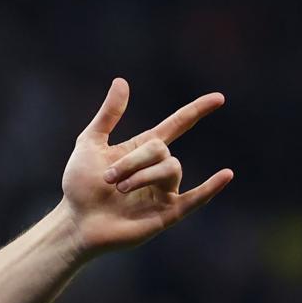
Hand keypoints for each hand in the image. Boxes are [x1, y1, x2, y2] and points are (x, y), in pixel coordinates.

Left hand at [59, 79, 231, 256]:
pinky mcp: (167, 213)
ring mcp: (164, 192)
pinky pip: (195, 199)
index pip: (176, 126)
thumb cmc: (79, 185)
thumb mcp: (89, 144)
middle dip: (133, 161)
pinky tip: (226, 175)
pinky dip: (211, 188)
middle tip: (108, 177)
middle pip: (162, 150)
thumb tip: (121, 81)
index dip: (195, 111)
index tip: (218, 98)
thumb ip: (108, 115)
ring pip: (171, 169)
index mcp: (142, 150)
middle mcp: (157, 169)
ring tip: (119, 189)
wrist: (75, 221)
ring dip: (143, 176)